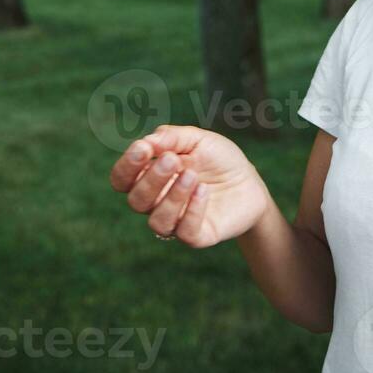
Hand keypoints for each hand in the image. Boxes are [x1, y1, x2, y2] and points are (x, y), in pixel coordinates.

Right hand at [108, 124, 270, 247]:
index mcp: (149, 177)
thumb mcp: (197, 139)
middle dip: (151, 179)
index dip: (126, 166)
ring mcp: (176, 221)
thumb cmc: (217, 158)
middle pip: (136, 200)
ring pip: (156, 221)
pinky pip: (184, 232)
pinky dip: (192, 210)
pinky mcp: (198, 235)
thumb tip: (147, 141)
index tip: (143, 149)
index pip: (122, 179)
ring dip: (171, 197)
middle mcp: (157, 202)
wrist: (250, 181)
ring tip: (191, 175)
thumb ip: (171, 137)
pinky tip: (203, 190)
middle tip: (172, 160)